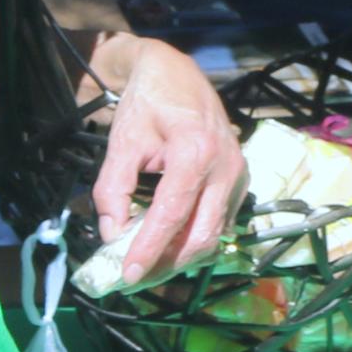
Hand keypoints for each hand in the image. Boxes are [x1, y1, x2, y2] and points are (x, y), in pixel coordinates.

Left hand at [89, 37, 243, 284]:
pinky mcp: (240, 180)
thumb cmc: (147, 103)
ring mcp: (238, 174)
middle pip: (201, 236)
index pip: (172, 216)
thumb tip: (111, 234)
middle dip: (167, 264)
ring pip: (214, 234)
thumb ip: (113, 190)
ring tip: (148, 266)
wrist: (176, 74)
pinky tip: (169, 244)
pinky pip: (221, 222)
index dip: (149, 250)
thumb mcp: (122, 142)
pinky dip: (195, 240)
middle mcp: (226, 167)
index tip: (128, 275)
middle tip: (135, 278)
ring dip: (181, 257)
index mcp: (195, 152)